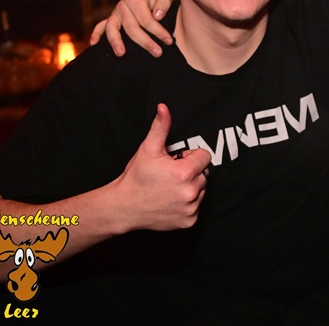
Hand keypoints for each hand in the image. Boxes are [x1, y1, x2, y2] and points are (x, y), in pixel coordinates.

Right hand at [89, 0, 176, 56]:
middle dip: (145, 42)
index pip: (146, 19)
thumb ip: (164, 2)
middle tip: (158, 53)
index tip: (169, 41)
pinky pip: (101, 26)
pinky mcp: (113, 19)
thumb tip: (157, 16)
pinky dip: (96, 34)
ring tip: (121, 54)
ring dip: (116, 42)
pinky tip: (93, 45)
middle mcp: (122, 6)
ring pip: (112, 29)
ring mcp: (115, 13)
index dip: (158, 31)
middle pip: (131, 27)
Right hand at [113, 103, 210, 231]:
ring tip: (170, 187)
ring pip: (202, 190)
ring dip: (191, 187)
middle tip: (171, 175)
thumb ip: (160, 127)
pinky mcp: (189, 221)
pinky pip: (196, 207)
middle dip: (191, 171)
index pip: (205, 157)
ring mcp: (190, 209)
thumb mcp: (148, 149)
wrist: (124, 207)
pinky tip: (171, 200)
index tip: (176, 160)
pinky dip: (187, 204)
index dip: (190, 156)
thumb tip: (163, 107)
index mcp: (184, 173)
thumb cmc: (136, 177)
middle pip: (205, 174)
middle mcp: (191, 192)